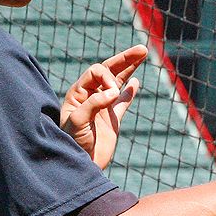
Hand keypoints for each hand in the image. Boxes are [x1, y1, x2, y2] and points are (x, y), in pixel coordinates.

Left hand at [61, 45, 148, 168]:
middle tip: (142, 49)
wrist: (81, 165)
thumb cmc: (72, 143)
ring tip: (143, 54)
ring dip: (130, 68)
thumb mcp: (78, 122)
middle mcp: (90, 96)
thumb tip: (114, 91)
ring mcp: (102, 106)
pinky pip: (124, 101)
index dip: (107, 77)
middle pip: (108, 70)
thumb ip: (93, 104)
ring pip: (118, 81)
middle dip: (124, 59)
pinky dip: (130, 91)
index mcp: (78, 93)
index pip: (96, 72)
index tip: (113, 92)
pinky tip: (136, 81)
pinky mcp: (112, 119)